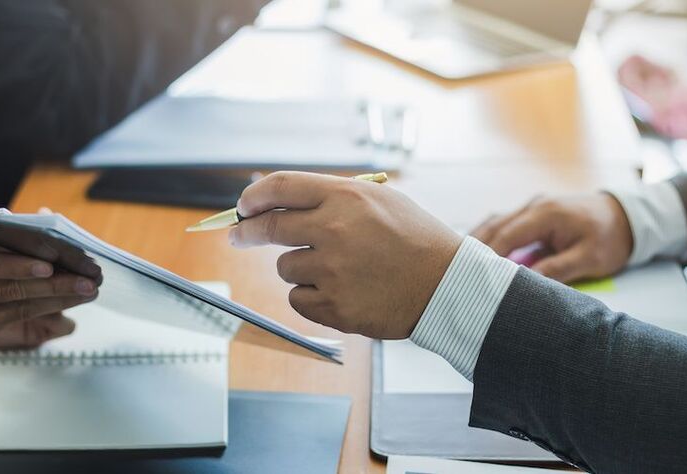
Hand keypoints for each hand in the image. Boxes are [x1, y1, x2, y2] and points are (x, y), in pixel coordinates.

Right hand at [0, 223, 99, 374]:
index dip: (16, 266)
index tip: (47, 262)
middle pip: (7, 291)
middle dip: (52, 285)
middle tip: (85, 279)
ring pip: (15, 309)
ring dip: (55, 300)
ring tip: (86, 291)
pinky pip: (10, 324)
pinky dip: (39, 313)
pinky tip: (63, 306)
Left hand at [229, 172, 461, 338]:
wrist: (446, 285)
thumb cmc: (414, 239)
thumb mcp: (381, 200)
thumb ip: (333, 197)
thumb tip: (281, 202)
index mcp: (345, 197)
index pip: (279, 187)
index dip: (253, 198)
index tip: (243, 207)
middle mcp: (334, 230)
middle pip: (268, 228)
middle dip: (246, 233)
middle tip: (239, 237)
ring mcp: (333, 270)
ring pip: (285, 267)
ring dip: (298, 268)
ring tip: (335, 270)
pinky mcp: (335, 306)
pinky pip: (298, 299)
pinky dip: (311, 297)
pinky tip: (340, 292)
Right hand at [470, 193, 632, 282]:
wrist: (626, 216)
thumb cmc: (611, 237)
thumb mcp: (590, 258)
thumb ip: (557, 269)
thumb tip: (525, 284)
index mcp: (546, 214)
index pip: (507, 237)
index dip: (488, 258)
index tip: (473, 278)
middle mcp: (534, 205)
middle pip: (493, 226)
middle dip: (473, 249)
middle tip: (454, 272)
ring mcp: (532, 206)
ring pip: (494, 222)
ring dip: (477, 242)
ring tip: (458, 264)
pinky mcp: (533, 214)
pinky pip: (504, 224)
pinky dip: (489, 238)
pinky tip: (478, 254)